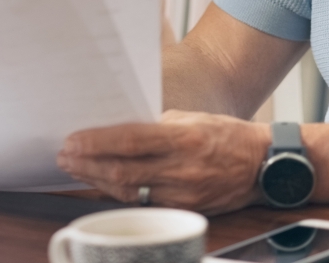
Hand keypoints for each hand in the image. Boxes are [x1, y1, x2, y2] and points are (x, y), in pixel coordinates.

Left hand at [57, 110, 269, 214]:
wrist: (263, 165)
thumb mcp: (192, 118)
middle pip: (123, 171)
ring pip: (129, 191)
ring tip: (77, 169)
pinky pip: (145, 202)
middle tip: (65, 157)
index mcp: (183, 138)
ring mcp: (183, 194)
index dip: (96, 143)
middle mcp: (182, 169)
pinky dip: (121, 192)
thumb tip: (120, 130)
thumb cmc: (227, 135)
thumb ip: (157, 125)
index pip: (130, 140)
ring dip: (97, 180)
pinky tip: (104, 184)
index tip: (72, 141)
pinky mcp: (185, 209)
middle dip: (87, 165)